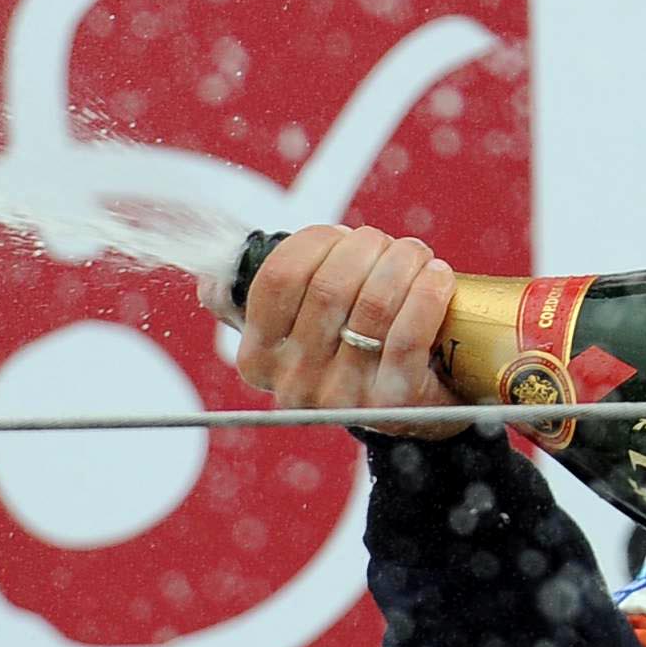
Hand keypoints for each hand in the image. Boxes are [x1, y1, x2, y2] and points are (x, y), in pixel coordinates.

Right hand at [212, 222, 463, 439]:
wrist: (408, 411)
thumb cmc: (348, 350)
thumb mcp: (295, 332)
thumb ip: (255, 301)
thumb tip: (209, 278)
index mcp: (258, 357)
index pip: (279, 276)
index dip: (318, 241)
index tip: (342, 235)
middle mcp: (294, 383)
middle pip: (331, 285)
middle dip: (367, 248)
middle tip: (388, 244)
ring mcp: (343, 396)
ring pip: (374, 304)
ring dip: (402, 263)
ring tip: (415, 256)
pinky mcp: (394, 402)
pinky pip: (408, 334)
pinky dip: (427, 293)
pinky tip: (436, 276)